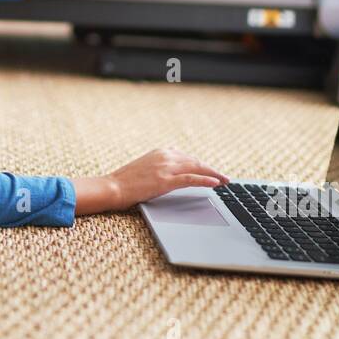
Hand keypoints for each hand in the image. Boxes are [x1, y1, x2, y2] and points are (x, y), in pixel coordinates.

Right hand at [74, 148, 228, 213]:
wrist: (113, 187)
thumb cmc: (127, 181)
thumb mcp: (146, 166)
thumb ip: (161, 164)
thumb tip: (174, 169)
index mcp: (161, 151)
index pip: (188, 157)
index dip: (202, 165)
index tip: (212, 171)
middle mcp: (165, 155)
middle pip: (195, 162)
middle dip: (212, 170)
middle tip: (225, 178)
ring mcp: (165, 167)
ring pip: (196, 168)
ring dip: (214, 175)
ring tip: (225, 181)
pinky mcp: (165, 180)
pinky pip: (190, 179)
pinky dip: (205, 180)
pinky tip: (216, 183)